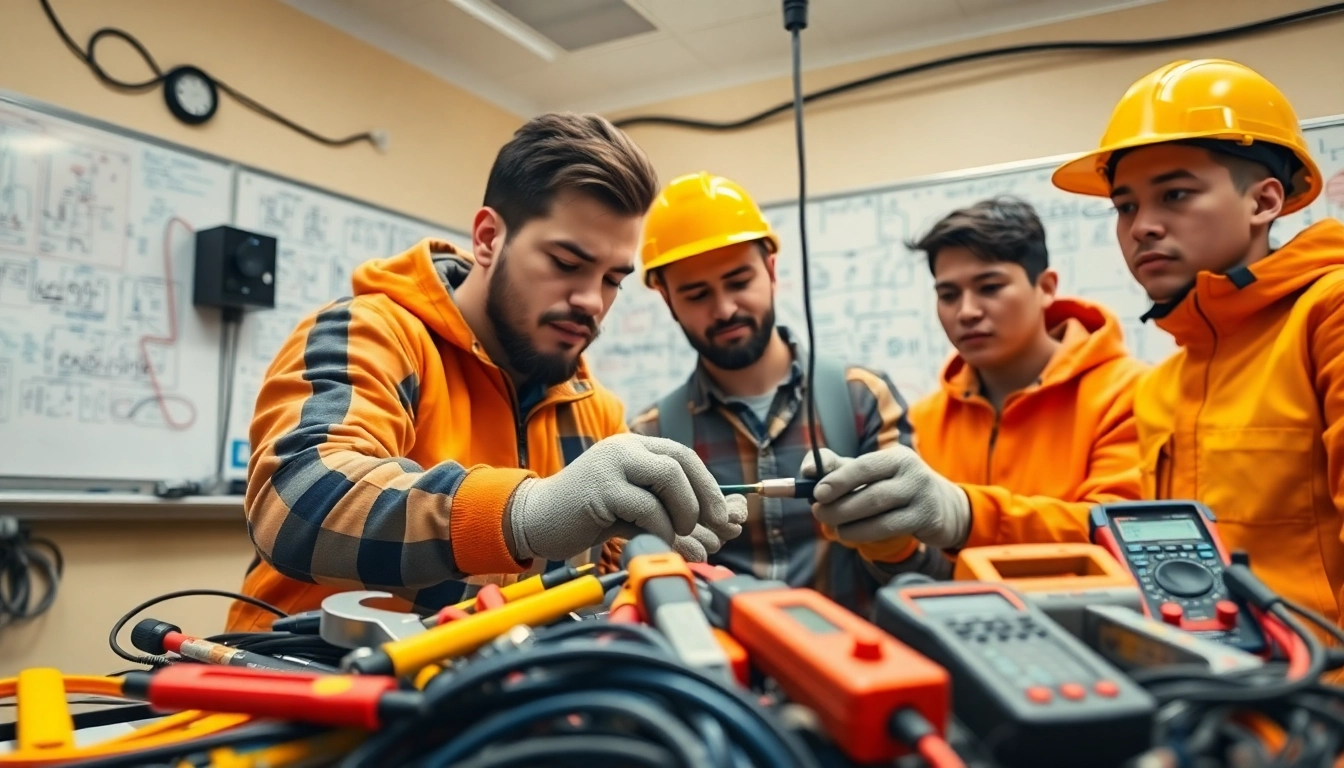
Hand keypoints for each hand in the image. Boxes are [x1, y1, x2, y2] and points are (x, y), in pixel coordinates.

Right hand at [507, 433, 745, 562]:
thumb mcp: (636, 511)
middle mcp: (624, 448)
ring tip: (681, 535)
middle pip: (681, 461)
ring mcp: (611, 465)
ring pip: (669, 478)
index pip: (684, 456)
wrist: (535, 521)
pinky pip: (648, 506)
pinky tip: (657, 540)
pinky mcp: (601, 489)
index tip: (727, 515)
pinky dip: (662, 528)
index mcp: (633, 448)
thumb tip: (727, 526)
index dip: (710, 485)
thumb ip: (672, 513)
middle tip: (716, 528)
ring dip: (685, 513)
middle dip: (706, 497)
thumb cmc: (588, 517)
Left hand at [800, 446, 970, 549]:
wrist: (944, 506)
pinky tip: (849, 534)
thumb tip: (806, 469)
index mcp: (895, 457)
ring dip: (847, 521)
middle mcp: (912, 472)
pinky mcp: (927, 519)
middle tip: (817, 512)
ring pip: (877, 512)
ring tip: (832, 525)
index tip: (817, 493)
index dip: (838, 479)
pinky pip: (888, 528)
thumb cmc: (896, 487)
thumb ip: (837, 468)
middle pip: (869, 491)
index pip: (863, 466)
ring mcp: (922, 496)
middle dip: (838, 505)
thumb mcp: (871, 474)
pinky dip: (863, 533)